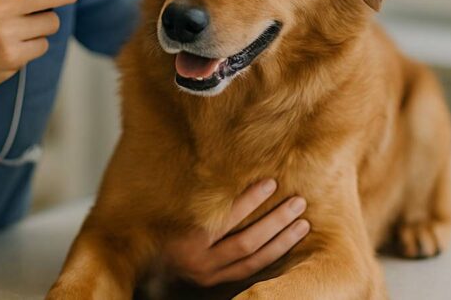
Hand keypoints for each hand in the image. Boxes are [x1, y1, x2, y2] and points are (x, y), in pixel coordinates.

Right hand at [161, 180, 309, 287]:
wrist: (148, 265)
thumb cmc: (159, 228)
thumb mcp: (171, 211)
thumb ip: (195, 198)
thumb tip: (221, 168)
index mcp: (188, 240)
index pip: (225, 219)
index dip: (250, 201)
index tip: (271, 183)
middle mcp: (200, 262)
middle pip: (246, 242)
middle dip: (275, 222)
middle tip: (297, 202)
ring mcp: (210, 276)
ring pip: (253, 260)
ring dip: (281, 241)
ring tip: (302, 222)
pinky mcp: (217, 283)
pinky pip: (250, 271)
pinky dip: (271, 256)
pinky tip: (288, 242)